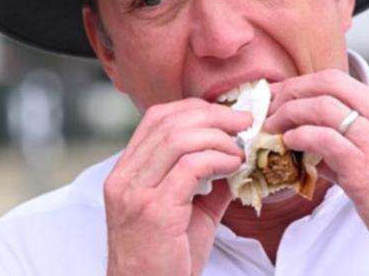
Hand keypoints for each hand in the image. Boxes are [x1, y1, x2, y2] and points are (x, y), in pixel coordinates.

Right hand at [104, 98, 250, 275]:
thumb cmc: (166, 260)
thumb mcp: (186, 210)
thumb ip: (206, 179)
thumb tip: (236, 153)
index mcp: (126, 173)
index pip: (156, 118)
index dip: (195, 108)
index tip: (227, 113)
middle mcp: (124, 179)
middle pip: (169, 122)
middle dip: (213, 116)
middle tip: (244, 122)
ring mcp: (136, 194)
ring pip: (179, 139)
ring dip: (219, 137)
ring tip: (239, 150)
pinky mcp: (155, 211)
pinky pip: (190, 167)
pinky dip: (218, 159)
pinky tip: (233, 166)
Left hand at [264, 70, 368, 275]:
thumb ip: (356, 145)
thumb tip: (313, 146)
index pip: (343, 82)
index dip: (306, 85)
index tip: (284, 96)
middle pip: (330, 82)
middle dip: (293, 89)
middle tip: (270, 103)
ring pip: (322, 106)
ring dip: (288, 113)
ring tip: (271, 126)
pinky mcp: (367, 168)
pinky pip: (322, 139)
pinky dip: (299, 136)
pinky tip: (289, 143)